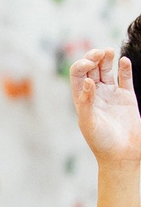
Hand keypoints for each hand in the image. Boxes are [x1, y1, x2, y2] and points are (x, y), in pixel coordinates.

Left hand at [70, 48, 140, 162]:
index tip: (88, 63)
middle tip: (98, 53)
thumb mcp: (88, 123)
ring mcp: (111, 95)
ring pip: (107, 71)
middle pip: (91, 70)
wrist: (122, 154)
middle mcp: (95, 95)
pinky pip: (125, 79)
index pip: (78, 76)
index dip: (81, 66)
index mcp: (82, 99)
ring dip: (107, 59)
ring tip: (108, 52)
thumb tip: (86, 81)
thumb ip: (86, 102)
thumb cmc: (101, 142)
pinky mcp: (127, 98)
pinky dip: (125, 69)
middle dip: (93, 58)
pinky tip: (123, 61)